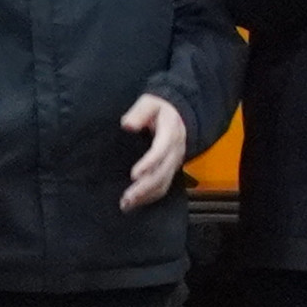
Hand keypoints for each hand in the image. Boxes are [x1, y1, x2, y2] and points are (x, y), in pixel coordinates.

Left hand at [116, 93, 192, 208]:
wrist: (179, 115)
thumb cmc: (160, 109)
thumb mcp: (150, 103)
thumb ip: (139, 113)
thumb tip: (127, 125)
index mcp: (171, 132)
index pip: (161, 150)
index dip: (149, 163)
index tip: (134, 175)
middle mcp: (175, 150)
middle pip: (163, 173)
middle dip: (145, 187)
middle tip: (127, 197)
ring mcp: (174, 162)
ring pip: (163, 183)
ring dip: (146, 195)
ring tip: (127, 204)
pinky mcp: (170, 170)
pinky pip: (163, 187)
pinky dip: (150, 197)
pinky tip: (135, 203)